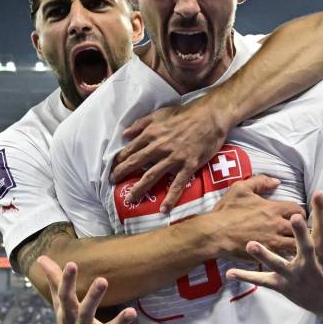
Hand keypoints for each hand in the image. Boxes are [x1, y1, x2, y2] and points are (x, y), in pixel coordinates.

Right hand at [37, 257, 155, 323]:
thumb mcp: (60, 306)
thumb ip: (55, 282)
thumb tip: (42, 258)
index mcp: (69, 314)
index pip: (65, 295)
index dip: (66, 280)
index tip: (72, 263)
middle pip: (85, 312)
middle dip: (93, 298)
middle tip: (102, 280)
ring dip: (120, 322)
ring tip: (132, 311)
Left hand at [112, 103, 231, 211]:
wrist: (210, 117)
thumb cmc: (185, 114)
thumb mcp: (160, 114)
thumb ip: (141, 123)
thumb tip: (125, 134)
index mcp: (151, 134)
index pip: (130, 150)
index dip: (119, 160)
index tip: (112, 169)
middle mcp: (159, 147)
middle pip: (136, 163)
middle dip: (122, 174)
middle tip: (112, 184)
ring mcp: (174, 157)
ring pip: (152, 176)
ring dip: (139, 189)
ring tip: (130, 199)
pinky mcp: (188, 165)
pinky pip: (177, 184)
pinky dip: (170, 198)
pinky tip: (163, 209)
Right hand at [205, 175, 304, 261]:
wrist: (214, 234)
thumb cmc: (226, 211)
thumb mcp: (241, 188)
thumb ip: (260, 181)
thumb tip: (277, 181)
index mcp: (273, 208)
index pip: (299, 209)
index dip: (301, 212)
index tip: (297, 216)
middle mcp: (277, 226)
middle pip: (302, 229)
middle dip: (304, 230)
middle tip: (301, 232)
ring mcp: (273, 243)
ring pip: (297, 246)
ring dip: (298, 245)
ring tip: (299, 246)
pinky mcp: (266, 256)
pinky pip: (284, 258)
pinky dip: (287, 258)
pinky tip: (287, 258)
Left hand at [225, 191, 322, 323]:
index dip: (322, 210)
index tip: (319, 193)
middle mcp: (310, 263)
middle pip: (306, 246)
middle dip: (301, 233)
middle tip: (295, 218)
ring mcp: (295, 276)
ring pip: (279, 265)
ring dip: (264, 256)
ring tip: (250, 244)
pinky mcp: (283, 287)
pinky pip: (263, 281)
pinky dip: (247, 277)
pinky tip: (230, 273)